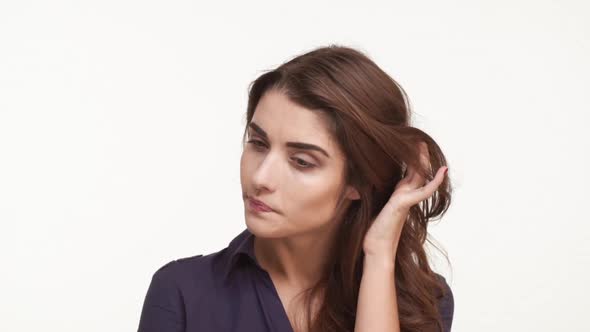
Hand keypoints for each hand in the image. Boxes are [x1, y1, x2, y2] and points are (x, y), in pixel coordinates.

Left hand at [362, 142, 447, 258]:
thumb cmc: (372, 231)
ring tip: (423, 146)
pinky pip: (423, 191)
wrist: (375, 249)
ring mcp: (406, 200)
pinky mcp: (403, 205)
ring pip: (420, 177)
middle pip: (416, 172)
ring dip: (423, 161)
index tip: (407, 146)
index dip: (409, 160)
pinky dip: (433, 182)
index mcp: (397, 196)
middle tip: (418, 140)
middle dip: (418, 156)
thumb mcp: (369, 206)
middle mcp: (404, 196)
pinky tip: (442, 172)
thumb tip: (353, 187)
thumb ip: (367, 195)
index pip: (407, 174)